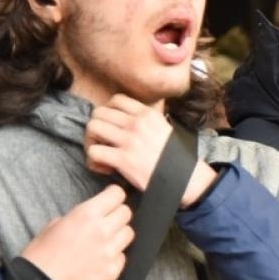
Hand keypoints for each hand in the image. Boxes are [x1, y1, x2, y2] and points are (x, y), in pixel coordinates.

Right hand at [20, 185, 133, 279]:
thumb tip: (93, 216)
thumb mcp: (55, 224)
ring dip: (119, 235)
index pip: (117, 195)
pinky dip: (115, 256)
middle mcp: (102, 231)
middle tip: (107, 221)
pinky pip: (123, 257)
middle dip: (117, 214)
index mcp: (86, 214)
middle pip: (126, 213)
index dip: (114, 196)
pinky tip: (100, 260)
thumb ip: (79, 217)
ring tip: (104, 241)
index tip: (111, 199)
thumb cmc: (41, 255)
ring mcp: (110, 252)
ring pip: (129, 234)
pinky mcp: (113, 271)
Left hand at [85, 94, 215, 207]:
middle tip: (103, 141)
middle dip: (97, 127)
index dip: (108, 111)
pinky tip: (106, 169)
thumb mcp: (165, 130)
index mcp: (148, 114)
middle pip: (99, 112)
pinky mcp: (123, 159)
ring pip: (92, 127)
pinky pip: (94, 152)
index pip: (116, 100)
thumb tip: (128, 121)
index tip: (111, 125)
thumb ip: (147, 122)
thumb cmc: (176, 159)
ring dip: (92, 141)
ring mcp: (129, 140)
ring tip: (102, 153)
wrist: (186, 179)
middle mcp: (137, 123)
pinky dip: (94, 162)